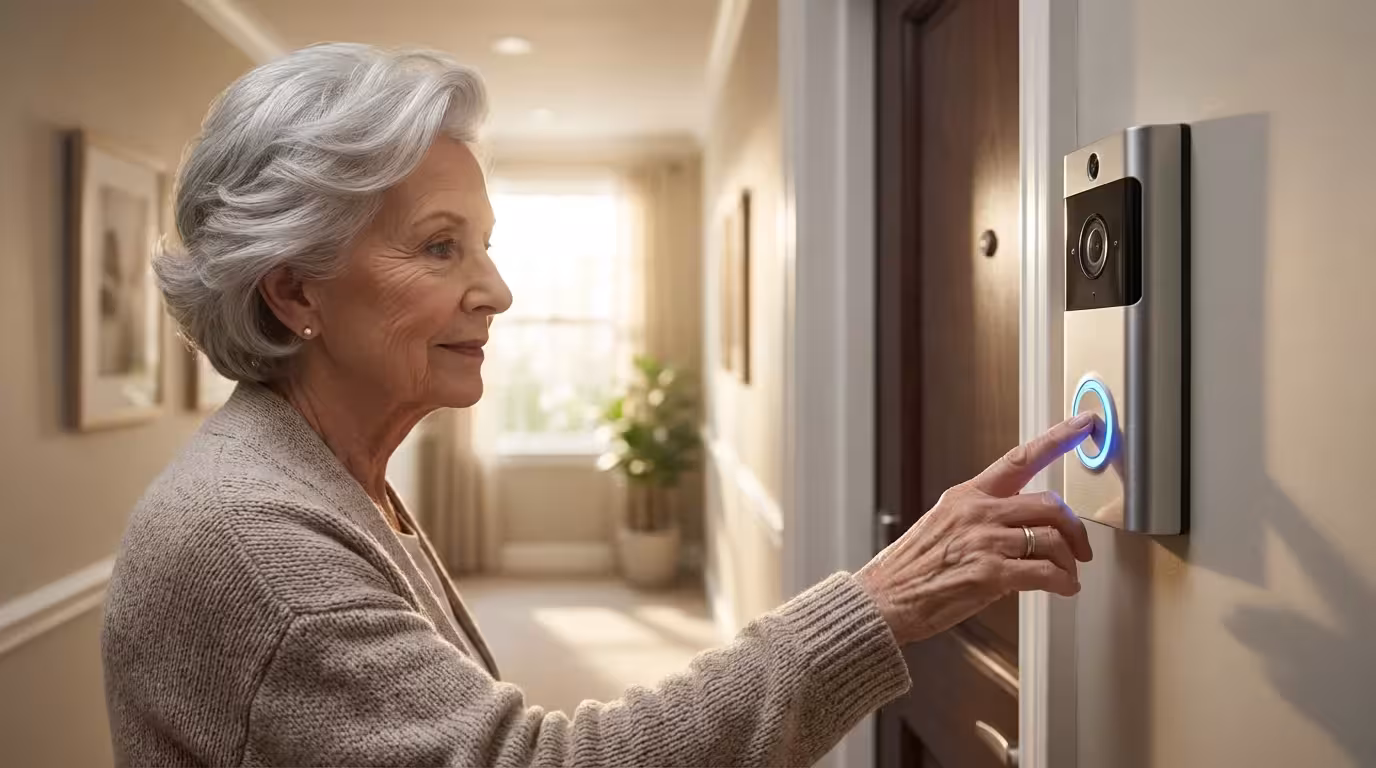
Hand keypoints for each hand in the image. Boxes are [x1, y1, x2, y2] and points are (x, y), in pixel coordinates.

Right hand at [855, 414, 1095, 644]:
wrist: (884, 600)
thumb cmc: (911, 569)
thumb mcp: (942, 525)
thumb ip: (980, 518)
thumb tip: (1018, 527)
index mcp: (966, 496)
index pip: (1018, 459)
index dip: (1056, 438)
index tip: (1083, 424)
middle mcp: (977, 513)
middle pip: (1049, 504)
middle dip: (1075, 528)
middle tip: (1080, 546)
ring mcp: (984, 542)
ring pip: (1052, 539)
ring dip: (1068, 561)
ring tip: (1066, 575)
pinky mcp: (990, 574)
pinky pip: (1046, 573)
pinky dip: (1063, 583)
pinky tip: (1062, 588)